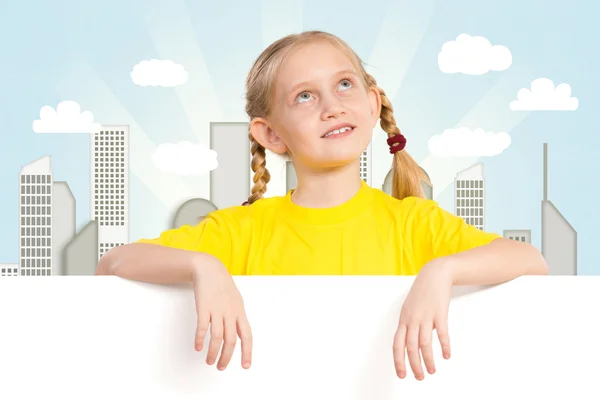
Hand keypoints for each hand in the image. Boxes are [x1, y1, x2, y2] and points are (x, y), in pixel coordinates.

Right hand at [191, 254, 252, 370]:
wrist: (209, 269)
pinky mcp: (204, 307)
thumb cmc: (222, 286)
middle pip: (231, 340)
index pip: (247, 336)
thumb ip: (237, 317)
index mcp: (240, 312)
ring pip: (217, 337)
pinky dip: (200, 339)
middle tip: (221, 367)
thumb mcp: (235, 301)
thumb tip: (240, 334)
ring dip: (213, 352)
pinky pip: (202, 327)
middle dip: (226, 357)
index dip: (247, 352)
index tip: (246, 366)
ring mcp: (217, 310)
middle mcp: (230, 312)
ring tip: (209, 361)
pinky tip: (198, 347)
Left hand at [393, 259, 452, 379]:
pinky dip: (444, 346)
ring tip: (432, 370)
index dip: (398, 360)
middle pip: (410, 346)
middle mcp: (412, 318)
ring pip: (424, 343)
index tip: (401, 374)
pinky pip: (442, 333)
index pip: (397, 344)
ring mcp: (425, 315)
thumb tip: (413, 342)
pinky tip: (446, 355)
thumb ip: (410, 324)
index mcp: (404, 319)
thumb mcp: (411, 308)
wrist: (434, 274)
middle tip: (419, 377)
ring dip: (428, 359)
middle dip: (414, 365)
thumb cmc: (422, 292)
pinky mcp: (439, 312)